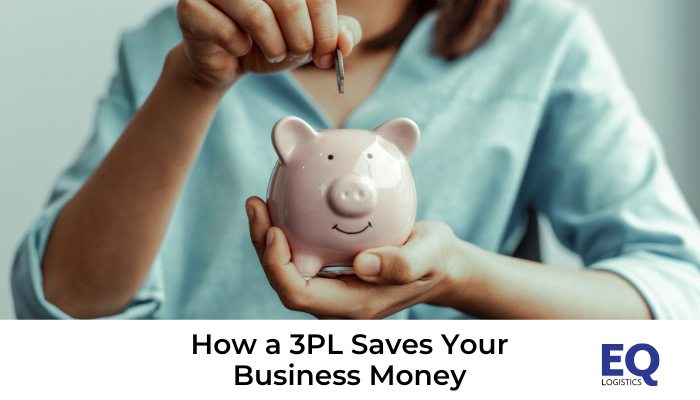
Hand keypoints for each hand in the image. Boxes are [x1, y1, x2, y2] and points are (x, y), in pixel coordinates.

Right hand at [175, 0, 361, 88]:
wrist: (227, 60)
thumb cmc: (269, 40)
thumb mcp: (309, 38)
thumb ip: (336, 35)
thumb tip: (345, 43)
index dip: (327, 28)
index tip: (327, 54)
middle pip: (290, 3)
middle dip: (302, 40)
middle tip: (298, 54)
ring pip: (258, 16)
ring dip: (274, 46)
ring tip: (274, 52)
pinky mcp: (190, 7)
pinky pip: (227, 33)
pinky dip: (241, 50)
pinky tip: (239, 49)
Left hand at [245, 196, 462, 318]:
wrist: (440, 267)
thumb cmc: (436, 260)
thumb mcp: (430, 254)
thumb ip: (403, 263)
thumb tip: (362, 265)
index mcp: (353, 307)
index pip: (298, 294)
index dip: (277, 267)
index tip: (274, 230)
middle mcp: (336, 305)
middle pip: (284, 282)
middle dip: (262, 247)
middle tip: (256, 203)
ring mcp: (332, 293)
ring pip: (287, 271)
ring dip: (267, 240)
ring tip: (259, 203)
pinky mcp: (332, 277)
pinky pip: (299, 259)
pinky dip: (286, 235)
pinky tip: (281, 206)